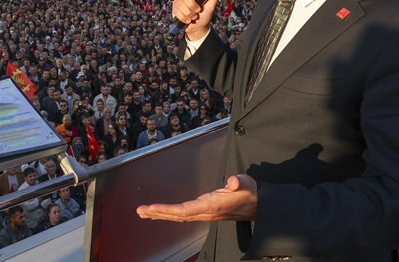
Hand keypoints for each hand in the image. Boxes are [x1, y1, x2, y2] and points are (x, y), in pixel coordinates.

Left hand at [136, 174, 257, 222]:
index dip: (168, 209)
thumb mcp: (246, 183)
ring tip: (143, 213)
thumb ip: (239, 182)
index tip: (152, 207)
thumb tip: (233, 181)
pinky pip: (182, 215)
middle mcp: (205, 212)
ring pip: (178, 216)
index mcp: (211, 205)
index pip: (185, 210)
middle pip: (177, 215)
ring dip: (160, 214)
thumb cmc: (249, 192)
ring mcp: (204, 213)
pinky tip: (159, 213)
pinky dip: (169, 214)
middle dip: (158, 213)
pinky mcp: (204, 211)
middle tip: (140, 210)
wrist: (258, 205)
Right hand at [172, 0, 227, 40]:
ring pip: (181, 5)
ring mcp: (179, 0)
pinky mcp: (174, 8)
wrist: (198, 27)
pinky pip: (177, 12)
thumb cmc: (205, 15)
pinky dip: (184, 18)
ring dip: (189, 14)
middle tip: (198, 11)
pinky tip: (187, 20)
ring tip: (193, 16)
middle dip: (192, 6)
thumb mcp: (211, 5)